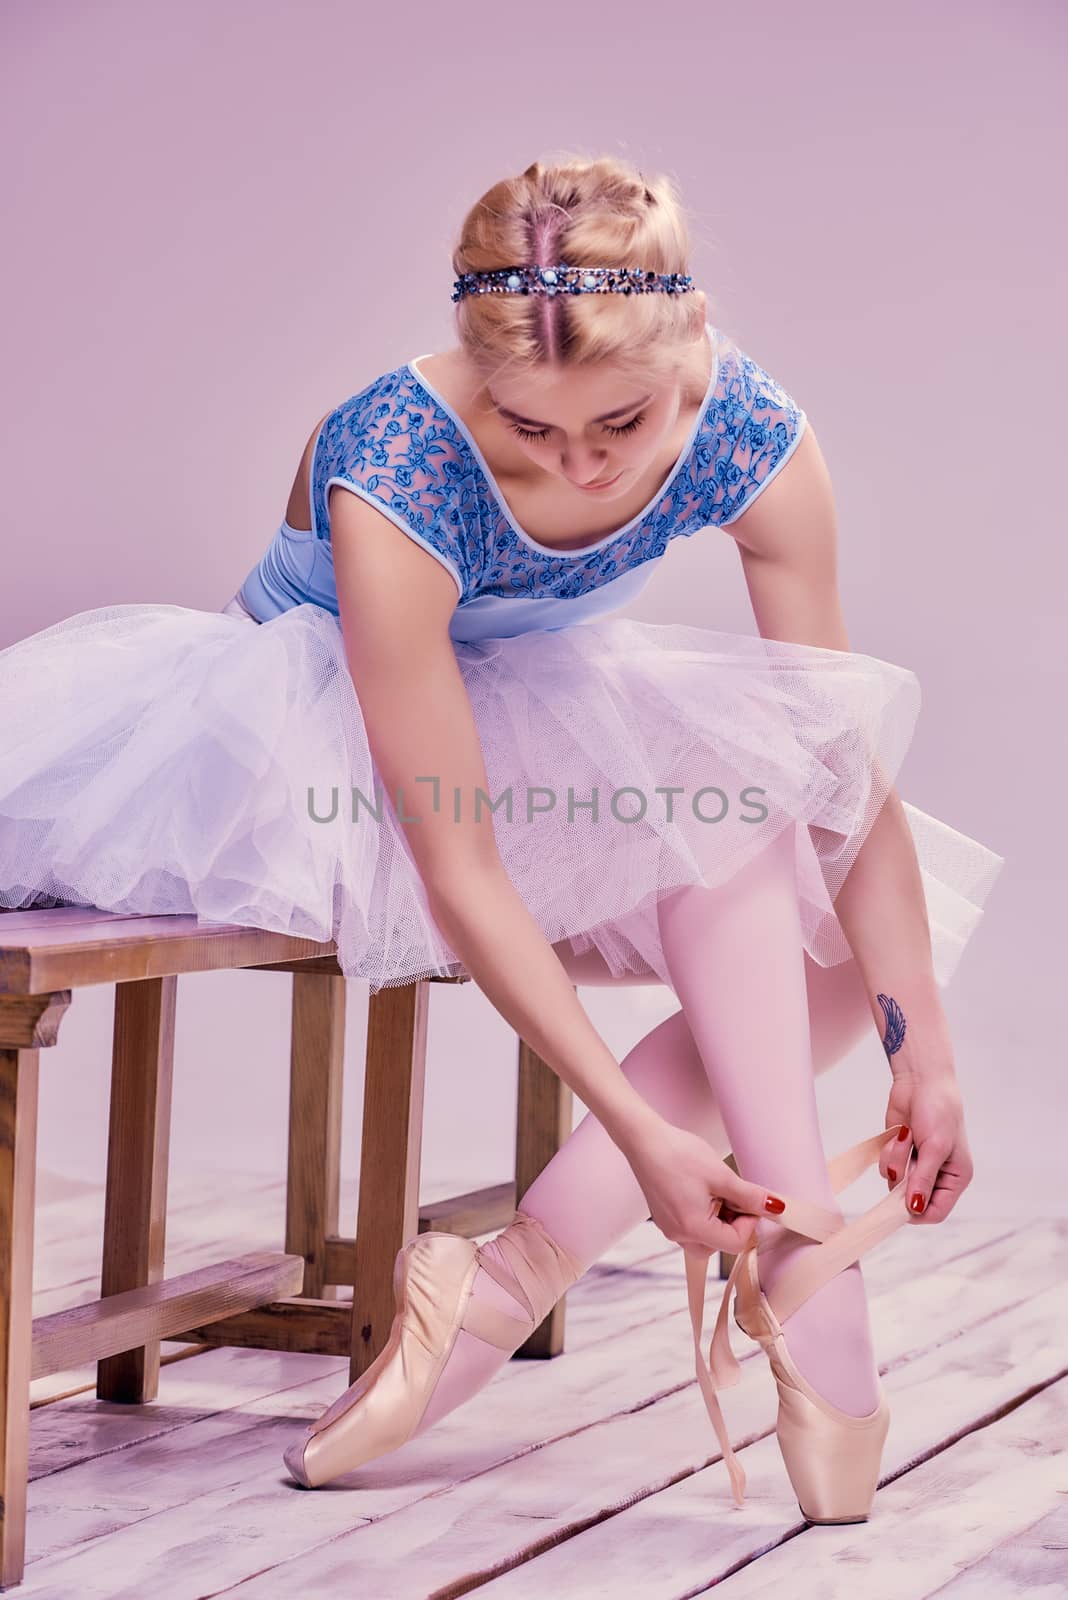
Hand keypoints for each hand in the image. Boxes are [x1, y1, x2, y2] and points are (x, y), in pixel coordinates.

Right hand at [619, 1117, 783, 1258]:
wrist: (643, 1140)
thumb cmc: (679, 1154)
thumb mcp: (721, 1175)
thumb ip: (750, 1196)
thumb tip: (776, 1208)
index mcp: (693, 1227)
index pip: (735, 1244)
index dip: (749, 1223)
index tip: (749, 1199)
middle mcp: (678, 1234)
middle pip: (720, 1246)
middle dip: (734, 1224)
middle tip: (732, 1195)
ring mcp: (669, 1228)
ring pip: (706, 1238)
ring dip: (719, 1220)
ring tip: (716, 1190)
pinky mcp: (664, 1218)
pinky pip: (691, 1227)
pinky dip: (704, 1215)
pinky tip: (702, 1190)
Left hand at [879, 1066, 973, 1223]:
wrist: (920, 1081)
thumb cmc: (938, 1111)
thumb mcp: (935, 1147)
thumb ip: (923, 1180)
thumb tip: (914, 1209)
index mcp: (955, 1178)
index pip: (936, 1212)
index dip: (917, 1212)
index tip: (897, 1206)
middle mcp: (937, 1175)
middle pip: (911, 1200)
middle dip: (903, 1180)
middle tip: (905, 1160)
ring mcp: (917, 1164)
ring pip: (895, 1182)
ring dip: (896, 1161)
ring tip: (907, 1137)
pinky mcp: (900, 1153)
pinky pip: (886, 1166)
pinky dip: (889, 1151)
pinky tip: (901, 1133)